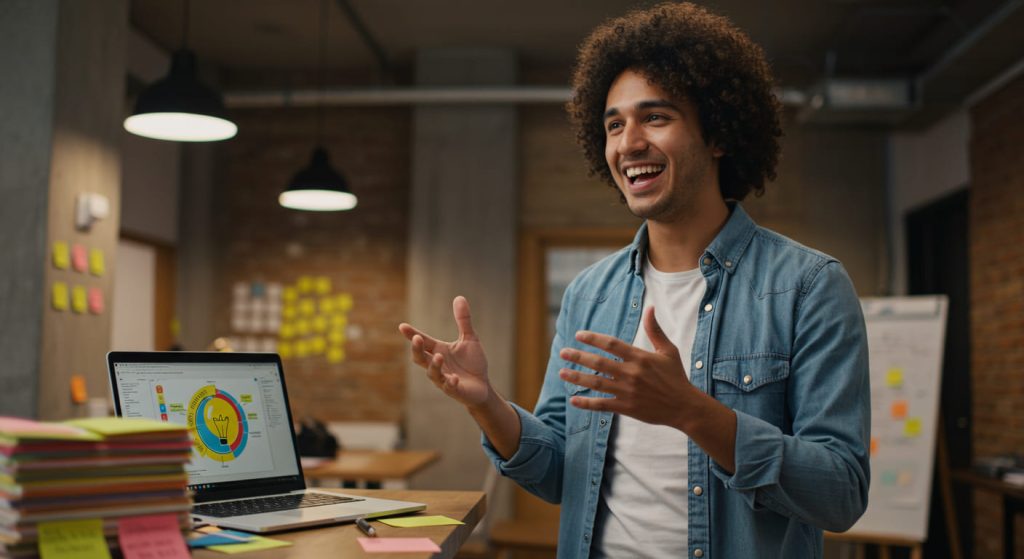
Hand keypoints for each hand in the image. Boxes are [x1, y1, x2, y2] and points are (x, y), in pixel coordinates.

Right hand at [398, 296, 490, 406]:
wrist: (482, 386)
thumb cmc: (472, 363)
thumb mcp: (469, 338)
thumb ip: (463, 320)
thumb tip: (459, 297)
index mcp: (438, 350)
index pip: (423, 342)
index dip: (412, 335)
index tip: (402, 326)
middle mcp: (437, 365)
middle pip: (420, 358)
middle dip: (417, 349)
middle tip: (417, 339)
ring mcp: (444, 379)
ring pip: (433, 373)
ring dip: (434, 365)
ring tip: (439, 356)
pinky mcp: (455, 390)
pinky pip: (449, 387)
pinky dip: (450, 383)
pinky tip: (454, 378)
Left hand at [558, 306, 696, 428]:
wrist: (684, 406)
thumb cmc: (676, 376)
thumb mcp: (668, 351)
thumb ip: (655, 330)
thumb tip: (650, 308)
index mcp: (640, 357)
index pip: (612, 344)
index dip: (593, 339)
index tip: (578, 335)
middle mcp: (631, 374)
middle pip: (599, 363)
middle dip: (578, 357)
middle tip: (563, 352)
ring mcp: (627, 391)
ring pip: (596, 383)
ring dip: (577, 377)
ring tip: (562, 372)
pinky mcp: (626, 407)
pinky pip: (602, 405)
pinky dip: (587, 403)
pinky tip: (573, 400)